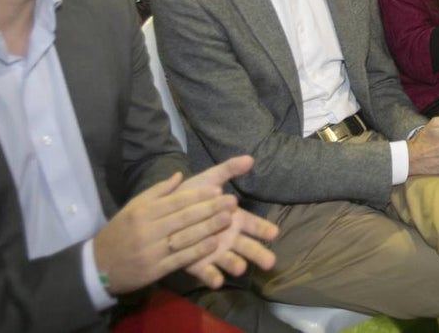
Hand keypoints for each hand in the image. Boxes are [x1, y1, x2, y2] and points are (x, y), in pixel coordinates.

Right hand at [92, 171, 237, 295]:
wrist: (97, 266)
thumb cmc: (119, 233)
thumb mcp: (132, 208)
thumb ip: (157, 192)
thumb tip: (180, 175)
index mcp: (142, 212)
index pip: (175, 201)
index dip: (198, 195)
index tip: (218, 189)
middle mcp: (147, 230)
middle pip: (183, 218)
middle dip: (210, 208)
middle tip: (232, 201)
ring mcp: (151, 251)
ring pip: (185, 237)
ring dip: (209, 228)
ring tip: (229, 219)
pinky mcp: (154, 270)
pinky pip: (180, 259)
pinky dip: (197, 251)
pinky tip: (213, 243)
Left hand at [177, 156, 279, 287]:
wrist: (163, 213)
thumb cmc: (191, 196)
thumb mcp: (209, 180)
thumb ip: (228, 170)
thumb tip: (250, 158)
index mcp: (234, 219)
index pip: (253, 224)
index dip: (263, 228)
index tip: (274, 233)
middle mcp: (228, 237)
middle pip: (247, 246)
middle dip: (258, 253)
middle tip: (270, 262)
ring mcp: (214, 252)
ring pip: (229, 260)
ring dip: (235, 264)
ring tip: (240, 269)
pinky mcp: (198, 264)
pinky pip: (206, 271)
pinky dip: (212, 276)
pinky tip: (216, 281)